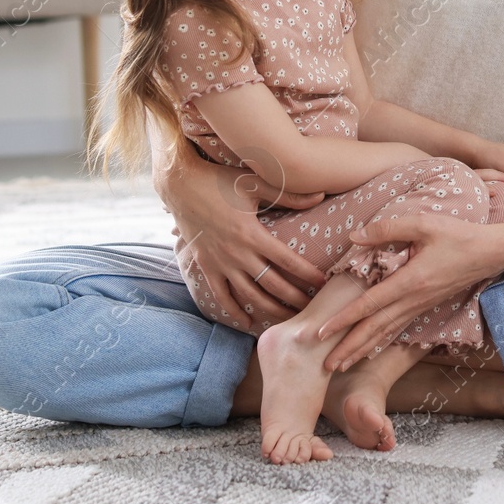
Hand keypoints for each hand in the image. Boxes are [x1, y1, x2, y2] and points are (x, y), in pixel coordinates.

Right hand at [156, 153, 329, 330]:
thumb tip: (321, 195)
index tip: (323, 283)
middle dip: (294, 298)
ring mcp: (220, 263)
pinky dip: (234, 311)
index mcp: (252, 234)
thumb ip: (288, 195)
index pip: (287, 260)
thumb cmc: (220, 181)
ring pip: (250, 295)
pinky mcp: (206, 267)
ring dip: (271, 308)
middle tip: (312, 308)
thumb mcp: (255, 184)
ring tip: (289, 317)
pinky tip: (248, 322)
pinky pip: (221, 296)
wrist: (181, 186)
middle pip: (272, 284)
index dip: (307, 274)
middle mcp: (237, 253)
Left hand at [314, 212, 503, 371]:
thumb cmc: (458, 235)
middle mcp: (413, 300)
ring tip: (341, 365)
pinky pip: (397, 328)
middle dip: (348, 348)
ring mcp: (420, 306)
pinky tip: (369, 348)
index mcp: (410, 281)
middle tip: (324, 365)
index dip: (344, 319)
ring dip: (361, 350)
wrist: (491, 252)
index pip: (370, 304)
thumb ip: (388, 228)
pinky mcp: (425, 306)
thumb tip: (355, 236)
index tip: (322, 332)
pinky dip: (379, 341)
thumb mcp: (423, 223)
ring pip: (385, 333)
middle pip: (374, 329)